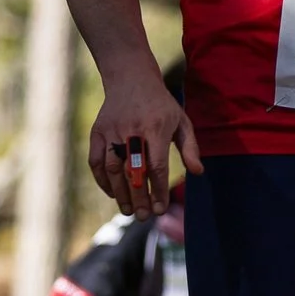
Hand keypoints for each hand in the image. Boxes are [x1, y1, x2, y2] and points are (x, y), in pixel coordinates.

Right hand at [85, 65, 203, 218]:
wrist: (131, 78)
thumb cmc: (161, 105)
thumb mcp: (182, 121)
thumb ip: (190, 147)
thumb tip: (198, 172)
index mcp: (155, 128)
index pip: (157, 166)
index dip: (158, 190)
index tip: (160, 209)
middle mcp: (131, 130)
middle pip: (133, 171)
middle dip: (138, 197)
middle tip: (142, 217)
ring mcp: (111, 131)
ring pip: (112, 169)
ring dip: (119, 193)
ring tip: (127, 211)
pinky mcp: (97, 132)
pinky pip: (96, 161)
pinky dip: (103, 180)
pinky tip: (113, 193)